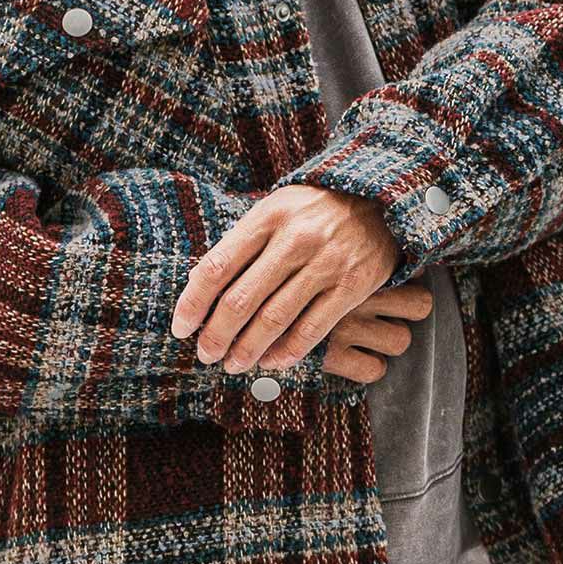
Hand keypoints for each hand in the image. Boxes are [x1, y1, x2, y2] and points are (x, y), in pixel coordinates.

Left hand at [169, 185, 417, 380]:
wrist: (381, 200)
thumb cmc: (315, 209)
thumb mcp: (275, 209)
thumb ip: (241, 242)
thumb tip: (199, 284)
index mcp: (267, 217)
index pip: (217, 266)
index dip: (193, 303)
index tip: (181, 328)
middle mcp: (294, 239)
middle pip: (241, 299)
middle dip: (217, 335)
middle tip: (206, 354)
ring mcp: (325, 264)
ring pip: (274, 319)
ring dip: (247, 350)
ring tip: (234, 364)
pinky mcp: (351, 286)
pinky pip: (311, 329)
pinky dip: (286, 352)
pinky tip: (271, 362)